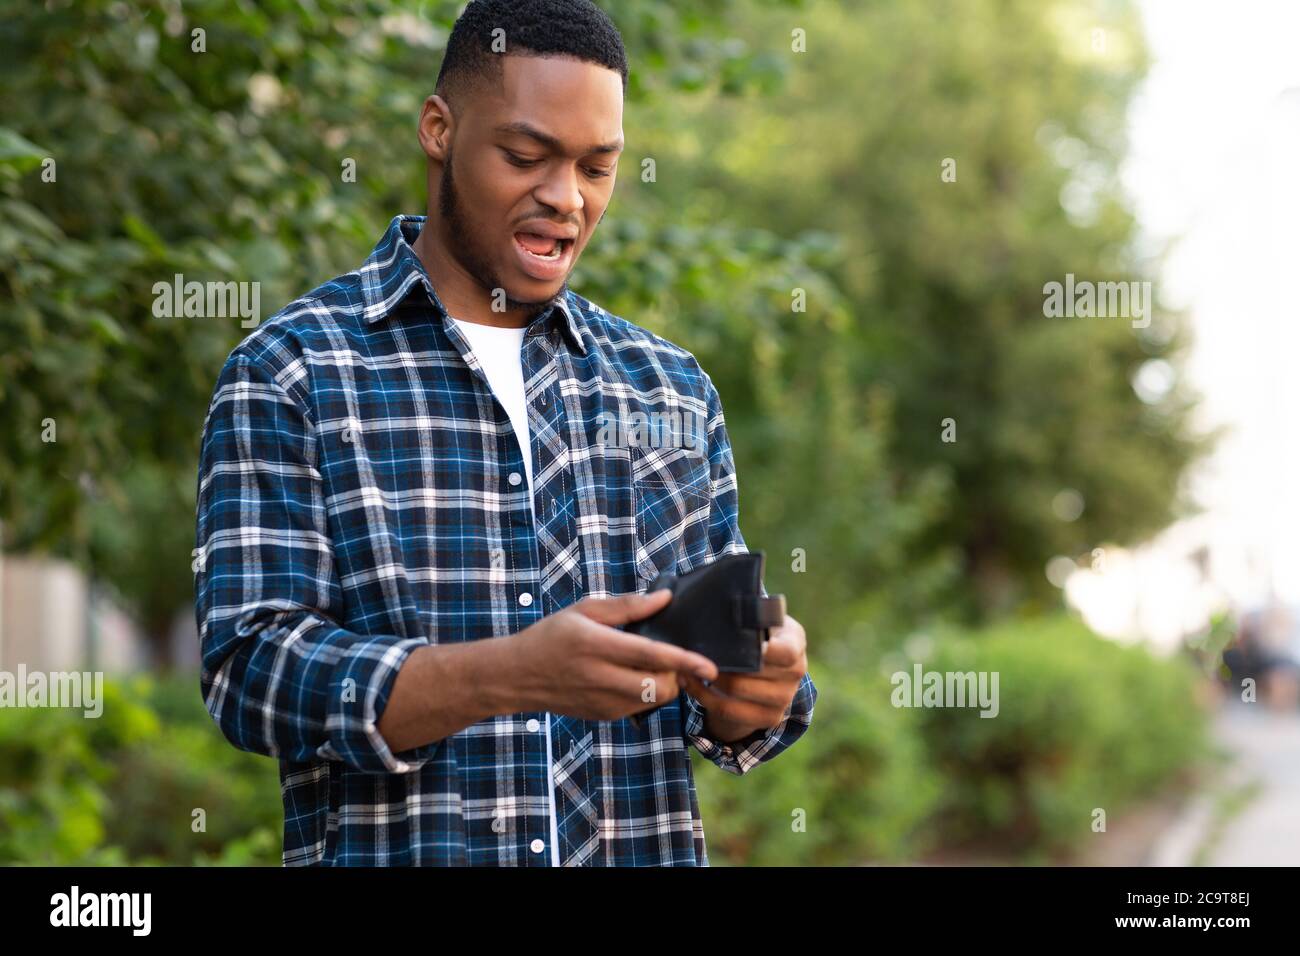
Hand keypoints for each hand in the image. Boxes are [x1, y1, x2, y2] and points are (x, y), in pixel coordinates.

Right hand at [508, 590, 719, 720]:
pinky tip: (630, 677)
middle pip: (660, 687)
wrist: (517, 676)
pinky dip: (645, 694)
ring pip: (653, 701)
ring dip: (663, 685)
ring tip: (651, 665)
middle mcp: (600, 677)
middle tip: (671, 657)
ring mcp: (602, 702)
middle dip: (676, 675)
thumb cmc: (552, 635)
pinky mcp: (602, 716)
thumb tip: (664, 598)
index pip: (650, 655)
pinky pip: (639, 708)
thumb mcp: (585, 610)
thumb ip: (627, 606)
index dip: (684, 661)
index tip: (711, 666)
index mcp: (596, 645)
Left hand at [681, 613, 807, 743]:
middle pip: (754, 673)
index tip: (735, 643)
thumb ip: (750, 614)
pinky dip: (705, 698)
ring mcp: (784, 699)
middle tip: (694, 652)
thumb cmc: (758, 634)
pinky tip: (690, 683)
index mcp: (796, 643)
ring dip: (707, 680)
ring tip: (687, 665)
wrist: (768, 666)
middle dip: (722, 662)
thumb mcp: (761, 619)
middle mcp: (796, 674)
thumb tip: (719, 608)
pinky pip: (729, 711)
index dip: (761, 651)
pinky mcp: (769, 717)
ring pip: (737, 692)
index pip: (785, 652)